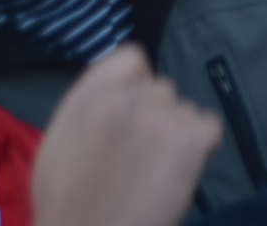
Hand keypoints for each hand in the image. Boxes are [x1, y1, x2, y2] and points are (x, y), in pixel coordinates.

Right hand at [32, 45, 220, 225]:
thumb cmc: (68, 207)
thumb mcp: (58, 146)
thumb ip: (88, 110)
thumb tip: (115, 92)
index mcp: (88, 99)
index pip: (132, 59)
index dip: (137, 85)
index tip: (134, 112)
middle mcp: (124, 99)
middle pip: (162, 89)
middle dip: (157, 117)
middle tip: (140, 157)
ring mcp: (160, 117)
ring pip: (186, 111)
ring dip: (177, 135)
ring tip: (154, 172)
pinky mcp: (189, 140)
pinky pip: (209, 128)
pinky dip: (201, 149)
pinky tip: (178, 174)